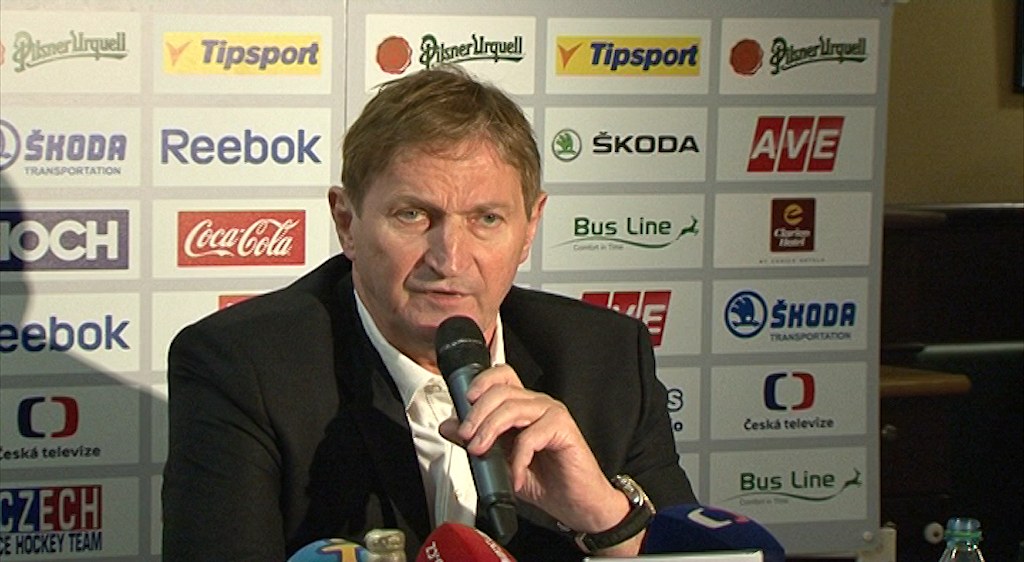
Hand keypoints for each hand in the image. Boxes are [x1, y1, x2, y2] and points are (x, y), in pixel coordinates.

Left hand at [438, 364, 639, 552]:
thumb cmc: (545, 481)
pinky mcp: (564, 429)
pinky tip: (515, 475)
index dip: (481, 381)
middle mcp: (537, 404)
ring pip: (513, 407)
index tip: (464, 401)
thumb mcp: (501, 462)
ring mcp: (552, 414)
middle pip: (501, 390)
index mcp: (522, 406)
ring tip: (481, 451)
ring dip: (490, 430)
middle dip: (477, 413)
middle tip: (466, 436)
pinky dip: (517, 458)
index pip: (501, 376)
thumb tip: (449, 426)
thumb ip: (476, 441)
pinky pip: (532, 435)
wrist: (576, 504)